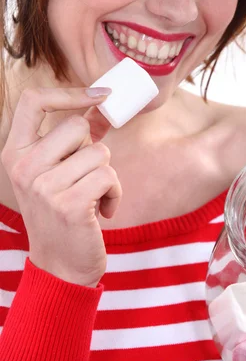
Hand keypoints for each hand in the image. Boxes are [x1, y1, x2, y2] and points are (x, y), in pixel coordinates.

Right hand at [1, 87, 122, 287]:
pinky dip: (115, 193)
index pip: (33, 100)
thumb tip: (101, 104)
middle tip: (83, 177)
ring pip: (99, 152)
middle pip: (77, 126)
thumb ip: (76, 138)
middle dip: (92, 149)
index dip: (68, 92)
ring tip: (92, 198)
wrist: (60, 267)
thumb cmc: (61, 213)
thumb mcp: (57, 172)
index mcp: (15, 153)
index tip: (100, 96)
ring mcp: (44, 187)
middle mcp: (23, 167)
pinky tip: (102, 212)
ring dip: (106, 176)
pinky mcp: (70, 205)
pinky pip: (109, 175)